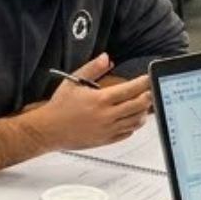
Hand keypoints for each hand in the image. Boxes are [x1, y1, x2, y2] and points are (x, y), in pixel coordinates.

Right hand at [31, 53, 151, 150]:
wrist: (49, 130)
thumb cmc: (59, 107)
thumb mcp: (73, 81)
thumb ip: (92, 68)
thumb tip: (106, 58)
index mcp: (100, 100)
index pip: (129, 90)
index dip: (143, 83)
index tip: (148, 78)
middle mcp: (106, 116)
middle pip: (138, 106)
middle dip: (148, 97)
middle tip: (152, 90)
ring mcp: (108, 130)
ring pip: (135, 121)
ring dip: (143, 112)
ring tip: (145, 104)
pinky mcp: (106, 140)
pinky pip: (127, 134)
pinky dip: (134, 126)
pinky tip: (133, 119)